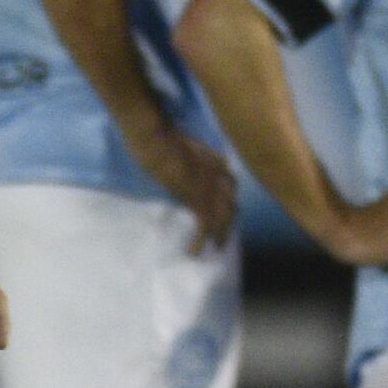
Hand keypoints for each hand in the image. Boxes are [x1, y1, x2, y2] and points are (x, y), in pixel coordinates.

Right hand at [131, 123, 241, 257]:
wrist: (156, 139)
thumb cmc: (162, 136)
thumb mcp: (184, 143)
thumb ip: (196, 153)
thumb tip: (200, 162)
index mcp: (216, 161)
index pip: (231, 185)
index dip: (228, 200)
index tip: (225, 210)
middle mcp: (219, 175)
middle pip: (231, 204)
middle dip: (229, 221)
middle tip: (223, 236)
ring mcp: (210, 188)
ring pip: (223, 217)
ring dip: (220, 235)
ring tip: (216, 249)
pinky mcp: (197, 198)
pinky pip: (204, 225)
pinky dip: (200, 240)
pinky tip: (193, 251)